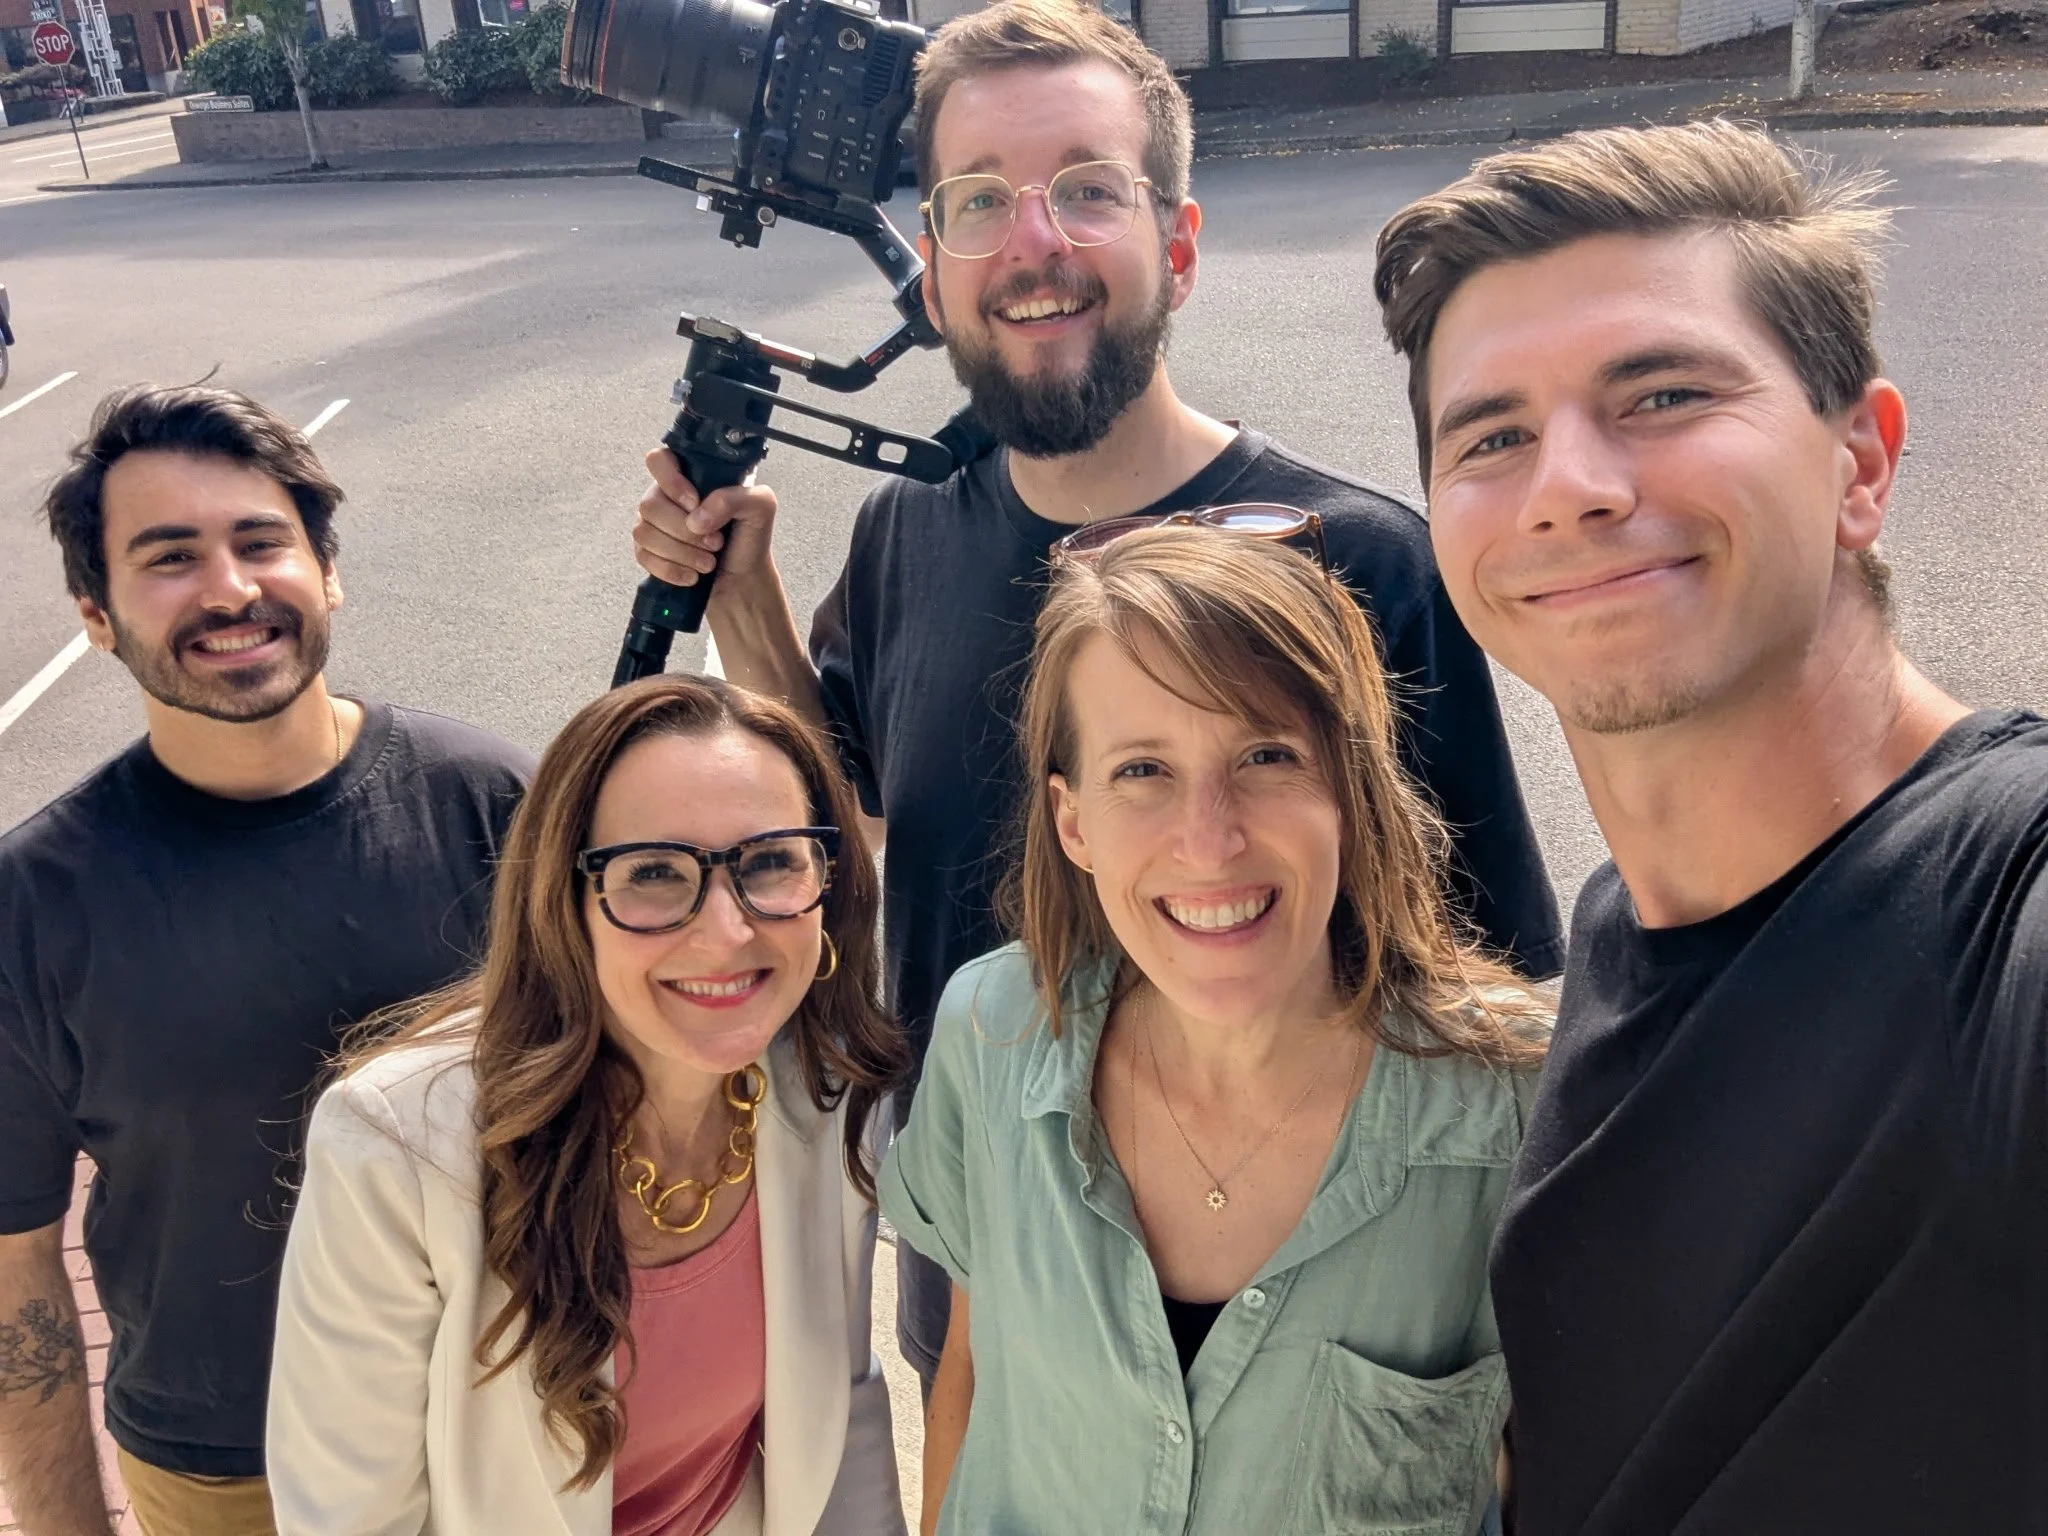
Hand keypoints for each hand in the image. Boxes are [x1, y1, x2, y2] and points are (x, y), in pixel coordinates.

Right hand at [633, 448, 779, 591]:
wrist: (744, 581)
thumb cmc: (750, 539)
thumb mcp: (760, 507)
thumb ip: (734, 497)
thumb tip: (696, 518)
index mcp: (690, 478)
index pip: (659, 460)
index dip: (670, 481)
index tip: (694, 503)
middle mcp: (666, 498)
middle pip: (650, 504)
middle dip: (685, 531)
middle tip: (716, 542)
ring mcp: (653, 525)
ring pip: (644, 533)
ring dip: (682, 553)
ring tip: (709, 562)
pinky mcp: (648, 553)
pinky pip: (643, 557)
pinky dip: (671, 570)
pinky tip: (692, 576)